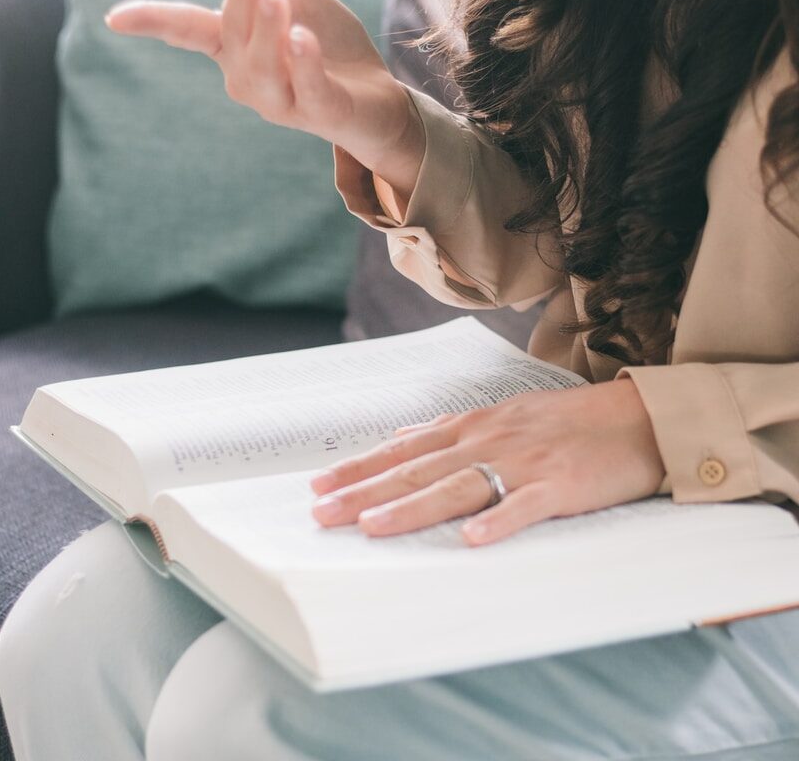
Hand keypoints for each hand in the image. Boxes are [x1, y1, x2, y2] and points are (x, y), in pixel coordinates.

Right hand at [104, 0, 424, 197]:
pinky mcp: (322, 113)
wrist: (377, 97)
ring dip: (266, 28)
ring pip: (261, 68)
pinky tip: (302, 36)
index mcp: (238, 49)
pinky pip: (308, 88)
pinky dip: (304, 63)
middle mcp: (251, 80)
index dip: (154, 23)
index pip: (189, 31)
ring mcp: (284, 102)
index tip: (114, 19)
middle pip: (233, 33)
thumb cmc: (326, 47)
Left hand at [310, 379, 665, 545]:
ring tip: (371, 526)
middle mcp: (489, 441)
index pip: (405, 449)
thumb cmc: (567, 420)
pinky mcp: (561, 485)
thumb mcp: (502, 414)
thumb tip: (402, 435)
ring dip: (413, 507)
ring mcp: (524, 462)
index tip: (320, 485)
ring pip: (458, 486)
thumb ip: (451, 428)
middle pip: (418, 469)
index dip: (361, 467)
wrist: (634, 417)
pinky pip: (526, 506)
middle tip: (321, 513)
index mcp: (475, 427)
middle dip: (366, 491)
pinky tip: (471, 540)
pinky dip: (499, 521)